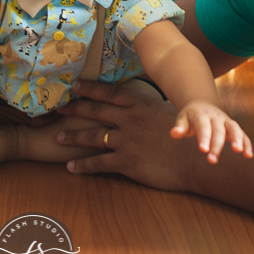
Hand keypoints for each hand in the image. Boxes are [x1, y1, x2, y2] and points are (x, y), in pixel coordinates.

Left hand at [55, 81, 200, 191]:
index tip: (74, 86)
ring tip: (57, 138)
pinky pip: (99, 163)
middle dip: (75, 109)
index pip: (109, 93)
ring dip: (73, 137)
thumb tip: (145, 105)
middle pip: (95, 111)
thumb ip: (151, 109)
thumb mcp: (169, 113)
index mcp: (140, 104)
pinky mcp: (127, 161)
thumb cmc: (189, 136)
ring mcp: (126, 140)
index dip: (90, 89)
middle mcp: (129, 119)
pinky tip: (71, 167)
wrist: (196, 159)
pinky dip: (83, 165)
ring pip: (92, 136)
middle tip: (58, 107)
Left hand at [171, 100, 252, 162]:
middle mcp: (215, 116)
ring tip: (239, 151)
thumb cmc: (190, 116)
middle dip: (216, 145)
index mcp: (201, 114)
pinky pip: (242, 133)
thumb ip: (179, 127)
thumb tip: (174, 133)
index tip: (203, 150)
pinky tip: (248, 155)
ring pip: (234, 128)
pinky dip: (247, 143)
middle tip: (212, 160)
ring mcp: (226, 120)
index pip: (203, 126)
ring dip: (237, 139)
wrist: (202, 105)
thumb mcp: (182, 119)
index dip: (203, 137)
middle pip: (218, 130)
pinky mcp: (233, 127)